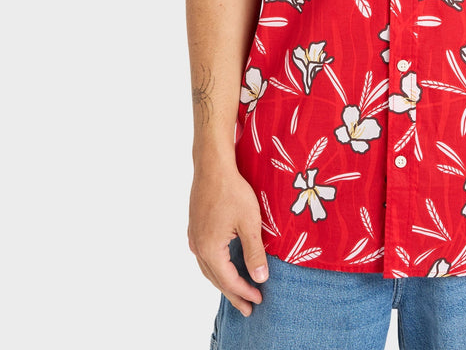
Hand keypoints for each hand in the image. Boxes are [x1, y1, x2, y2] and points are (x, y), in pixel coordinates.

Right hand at [188, 163, 268, 316]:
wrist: (212, 166)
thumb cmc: (232, 191)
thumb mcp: (249, 223)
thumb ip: (254, 252)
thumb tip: (260, 278)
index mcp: (210, 249)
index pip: (229, 280)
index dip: (244, 292)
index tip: (259, 300)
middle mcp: (198, 247)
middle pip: (216, 278)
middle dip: (233, 294)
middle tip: (248, 308)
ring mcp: (194, 237)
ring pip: (208, 268)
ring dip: (223, 281)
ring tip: (236, 292)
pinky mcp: (195, 227)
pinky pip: (204, 255)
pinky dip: (215, 267)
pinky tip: (221, 266)